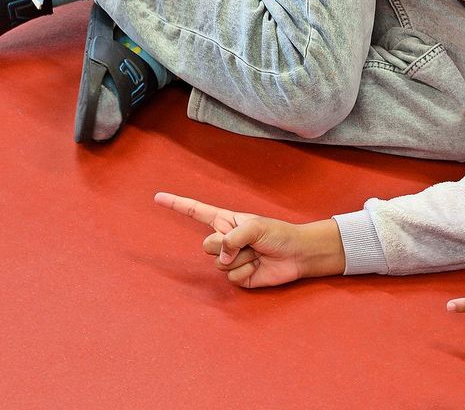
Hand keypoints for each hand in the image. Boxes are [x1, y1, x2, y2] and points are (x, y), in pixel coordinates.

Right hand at [154, 192, 344, 288]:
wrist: (298, 254)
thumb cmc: (279, 234)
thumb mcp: (255, 226)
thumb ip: (232, 238)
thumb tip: (222, 257)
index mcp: (227, 221)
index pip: (197, 212)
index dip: (177, 205)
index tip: (157, 197)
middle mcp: (225, 239)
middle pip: (207, 246)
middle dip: (227, 245)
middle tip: (249, 244)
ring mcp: (230, 258)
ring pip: (219, 263)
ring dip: (241, 259)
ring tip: (258, 254)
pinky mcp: (238, 276)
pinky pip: (232, 277)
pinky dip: (247, 272)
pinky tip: (259, 266)